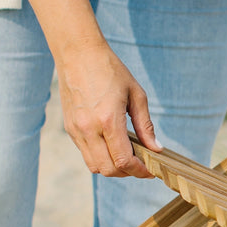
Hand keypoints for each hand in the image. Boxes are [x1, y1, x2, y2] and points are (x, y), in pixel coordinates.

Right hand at [56, 41, 160, 177]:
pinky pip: (85, 154)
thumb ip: (146, 125)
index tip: (149, 170)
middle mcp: (89, 128)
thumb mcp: (136, 94)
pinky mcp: (70, 128)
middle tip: (139, 165)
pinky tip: (111, 146)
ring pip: (94, 166)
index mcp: (108, 120)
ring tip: (125, 157)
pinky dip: (100, 157)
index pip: (123, 161)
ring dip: (112, 168)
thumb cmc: (110, 70)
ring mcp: (76, 130)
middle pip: (109, 169)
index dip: (139, 171)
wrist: (78, 53)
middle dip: (127, 173)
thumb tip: (156, 149)